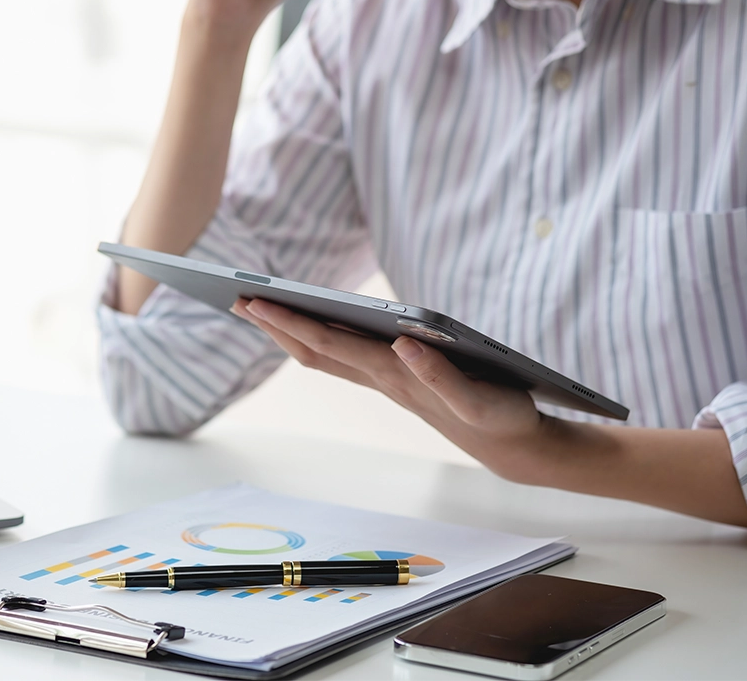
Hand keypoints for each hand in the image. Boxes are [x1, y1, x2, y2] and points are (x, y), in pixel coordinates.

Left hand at [230, 298, 549, 479]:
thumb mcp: (477, 399)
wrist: (511, 447)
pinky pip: (347, 357)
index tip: (256, 301)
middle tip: (236, 298)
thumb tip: (404, 342)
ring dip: (292, 332)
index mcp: (396, 375)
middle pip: (316, 349)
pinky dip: (321, 339)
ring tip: (262, 309)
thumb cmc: (499, 417)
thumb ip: (442, 375)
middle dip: (275, 324)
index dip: (292, 322)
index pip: (332, 344)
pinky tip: (312, 329)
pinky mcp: (399, 380)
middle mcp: (384, 377)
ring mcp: (388, 380)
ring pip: (328, 354)